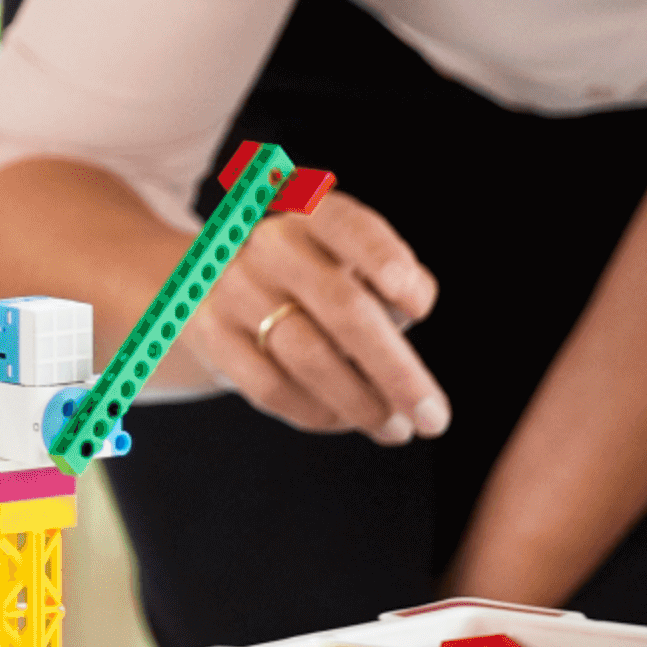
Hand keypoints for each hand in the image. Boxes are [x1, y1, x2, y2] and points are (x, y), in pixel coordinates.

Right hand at [183, 192, 451, 443]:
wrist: (213, 289)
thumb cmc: (313, 282)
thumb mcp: (353, 266)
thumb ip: (392, 291)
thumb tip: (409, 350)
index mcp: (316, 217)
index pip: (352, 227)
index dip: (387, 261)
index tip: (421, 309)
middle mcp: (272, 247)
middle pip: (342, 308)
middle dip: (396, 370)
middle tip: (433, 416)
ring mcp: (235, 290)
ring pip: (308, 356)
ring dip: (362, 403)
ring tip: (395, 428)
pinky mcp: (213, 336)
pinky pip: (272, 387)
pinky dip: (319, 413)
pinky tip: (346, 420)